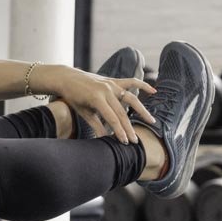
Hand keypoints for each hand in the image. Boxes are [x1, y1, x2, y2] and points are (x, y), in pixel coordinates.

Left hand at [38, 64, 157, 144]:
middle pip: (122, 112)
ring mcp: (111, 84)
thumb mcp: (83, 112)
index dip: (119, 131)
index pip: (112, 118)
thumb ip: (96, 125)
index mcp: (97, 98)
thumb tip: (104, 139)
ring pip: (131, 98)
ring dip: (142, 110)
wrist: (67, 78)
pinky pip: (131, 81)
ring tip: (151, 121)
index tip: (125, 142)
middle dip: (129, 128)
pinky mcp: (113, 81)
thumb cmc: (73, 97)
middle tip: (135, 140)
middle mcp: (106, 90)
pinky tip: (154, 91)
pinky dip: (143, 85)